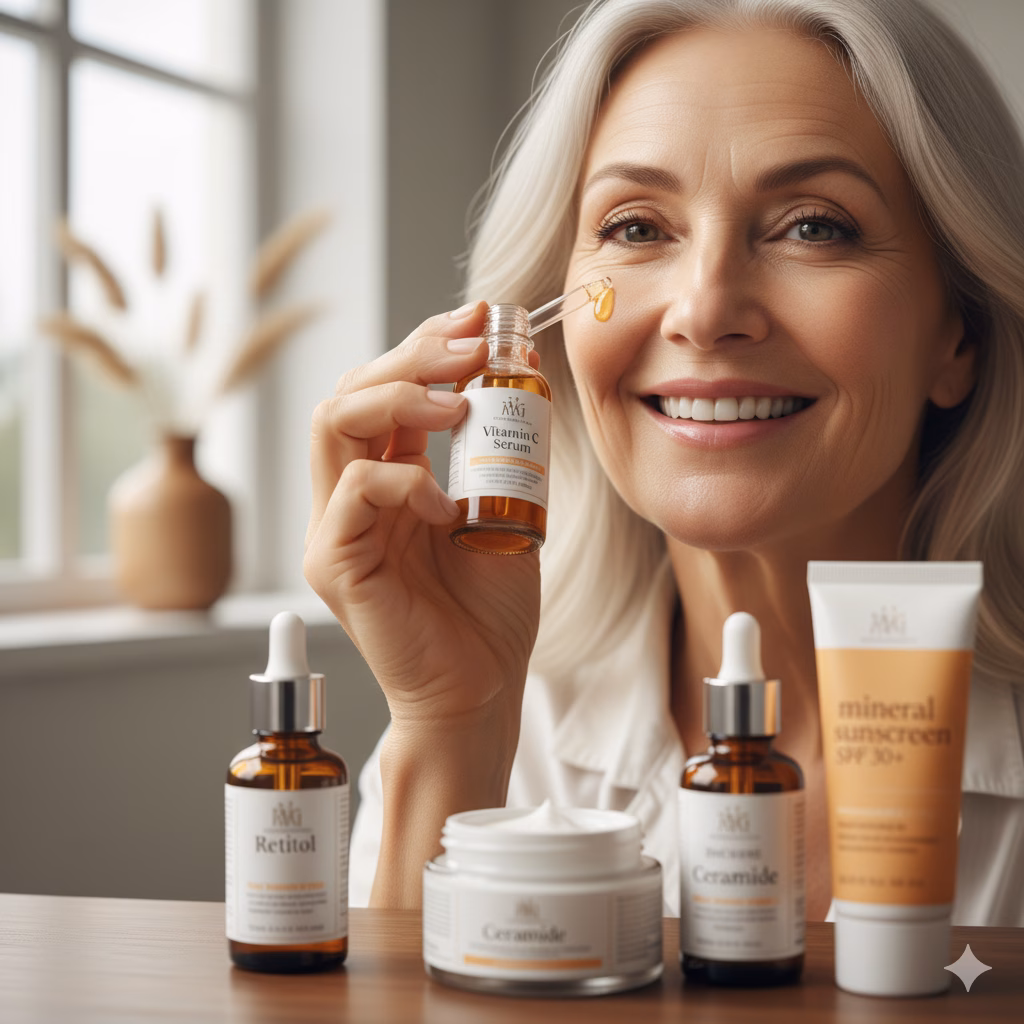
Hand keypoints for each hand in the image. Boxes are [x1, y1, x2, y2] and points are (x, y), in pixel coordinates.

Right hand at [304, 299, 539, 738]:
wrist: (481, 688)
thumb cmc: (489, 609)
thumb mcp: (506, 508)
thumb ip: (501, 447)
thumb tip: (519, 370)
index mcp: (390, 479)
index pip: (386, 390)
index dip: (428, 345)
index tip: (482, 318)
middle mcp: (352, 496)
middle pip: (353, 391)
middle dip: (415, 355)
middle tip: (474, 345)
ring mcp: (335, 528)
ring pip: (334, 423)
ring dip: (401, 398)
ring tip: (460, 405)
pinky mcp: (333, 562)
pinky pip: (352, 492)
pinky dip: (404, 482)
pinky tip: (447, 504)